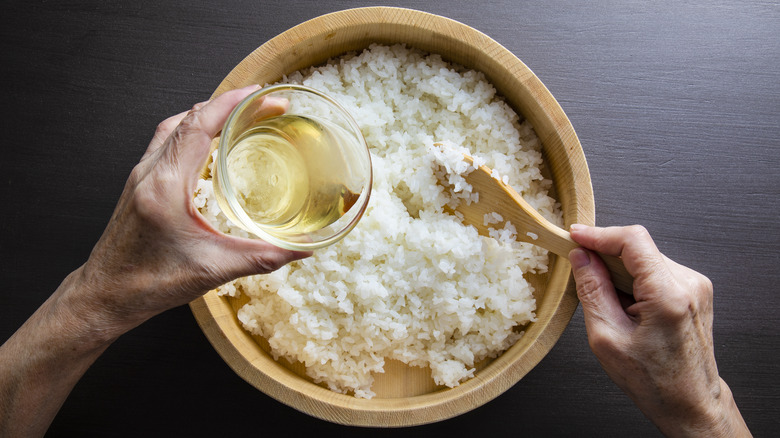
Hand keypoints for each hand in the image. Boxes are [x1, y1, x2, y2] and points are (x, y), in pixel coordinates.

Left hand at [77, 85, 308, 333]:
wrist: (106, 296)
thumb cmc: (148, 283)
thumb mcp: (213, 270)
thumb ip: (262, 258)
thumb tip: (302, 250)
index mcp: (165, 186)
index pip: (198, 125)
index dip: (230, 103)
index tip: (258, 93)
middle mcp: (149, 173)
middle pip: (189, 118)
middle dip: (228, 106)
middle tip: (262, 106)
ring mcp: (140, 175)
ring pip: (175, 127)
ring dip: (208, 115)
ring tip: (240, 118)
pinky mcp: (138, 184)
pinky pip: (166, 142)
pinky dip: (192, 132)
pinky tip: (210, 146)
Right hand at [568, 224, 749, 436]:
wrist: (690, 403)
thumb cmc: (653, 380)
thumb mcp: (607, 337)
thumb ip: (592, 290)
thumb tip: (581, 257)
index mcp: (668, 295)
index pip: (632, 240)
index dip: (599, 234)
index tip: (575, 235)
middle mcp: (688, 284)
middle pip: (638, 247)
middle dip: (606, 255)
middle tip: (582, 272)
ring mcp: (695, 286)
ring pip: (645, 258)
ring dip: (620, 270)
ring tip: (610, 303)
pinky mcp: (693, 290)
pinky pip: (655, 270)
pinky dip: (634, 280)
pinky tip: (627, 305)